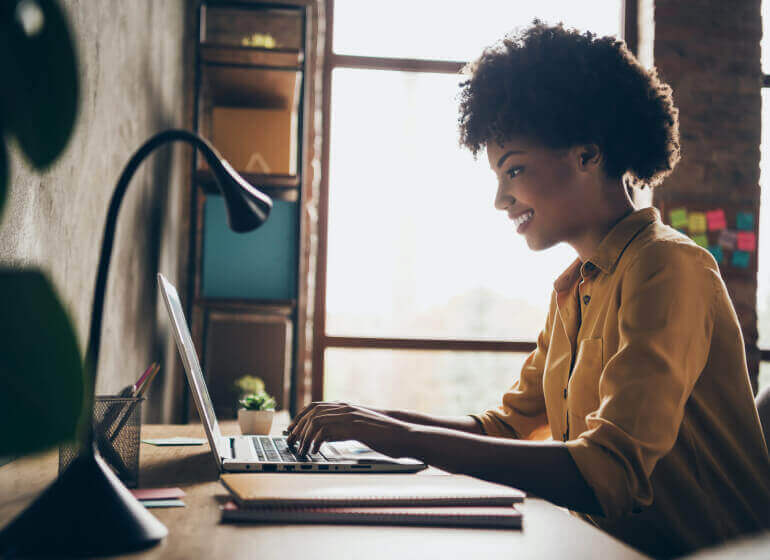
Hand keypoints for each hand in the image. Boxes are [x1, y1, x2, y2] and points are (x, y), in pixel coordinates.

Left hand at [285, 401, 417, 458]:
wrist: (402, 433)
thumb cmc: (382, 434)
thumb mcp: (358, 429)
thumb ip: (341, 428)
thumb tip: (324, 436)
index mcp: (345, 407)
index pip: (314, 406)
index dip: (299, 417)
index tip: (290, 429)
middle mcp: (345, 408)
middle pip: (312, 412)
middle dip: (298, 427)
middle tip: (291, 442)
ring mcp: (350, 416)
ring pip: (317, 421)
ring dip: (306, 436)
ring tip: (302, 450)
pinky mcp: (354, 427)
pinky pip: (329, 431)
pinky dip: (318, 441)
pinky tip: (316, 451)